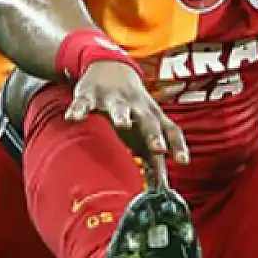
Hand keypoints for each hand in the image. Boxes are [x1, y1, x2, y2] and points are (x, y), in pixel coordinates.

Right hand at [65, 60, 188, 189]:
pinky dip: (79, 110)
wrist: (111, 67)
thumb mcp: (145, 129)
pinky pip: (84, 103)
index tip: (183, 162)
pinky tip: (73, 119)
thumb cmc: (133, 108)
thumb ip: (153, 158)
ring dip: (122, 115)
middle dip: (154, 134)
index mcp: (153, 117)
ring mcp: (114, 100)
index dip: (178, 145)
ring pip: (120, 107)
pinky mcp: (90, 95)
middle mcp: (137, 107)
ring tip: (121, 125)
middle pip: (149, 120)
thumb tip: (162, 190)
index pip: (171, 130)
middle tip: (159, 149)